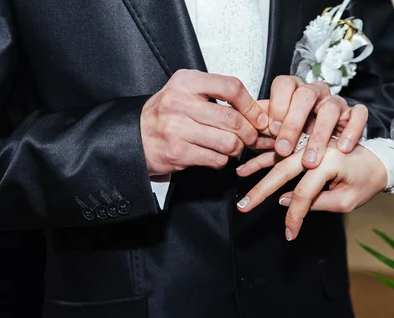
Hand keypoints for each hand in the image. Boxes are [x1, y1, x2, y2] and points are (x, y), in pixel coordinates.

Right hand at [141, 69, 268, 175]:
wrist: (135, 136)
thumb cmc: (166, 115)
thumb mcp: (188, 93)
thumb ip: (218, 97)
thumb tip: (258, 111)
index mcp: (186, 82)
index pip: (231, 87)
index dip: (251, 105)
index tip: (258, 117)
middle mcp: (180, 102)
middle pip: (233, 119)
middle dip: (249, 133)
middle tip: (252, 138)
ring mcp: (177, 128)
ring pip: (228, 142)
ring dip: (236, 149)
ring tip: (232, 147)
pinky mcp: (178, 152)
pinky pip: (216, 159)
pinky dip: (222, 160)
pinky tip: (215, 155)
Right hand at [236, 139, 386, 240]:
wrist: (381, 161)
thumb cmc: (367, 182)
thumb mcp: (348, 200)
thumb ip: (317, 202)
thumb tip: (284, 202)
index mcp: (331, 162)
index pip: (304, 193)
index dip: (294, 216)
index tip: (289, 233)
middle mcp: (318, 148)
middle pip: (284, 170)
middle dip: (262, 190)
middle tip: (244, 207)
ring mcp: (313, 142)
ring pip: (280, 154)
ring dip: (258, 167)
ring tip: (239, 178)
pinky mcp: (309, 141)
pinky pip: (284, 146)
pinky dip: (266, 154)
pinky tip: (250, 162)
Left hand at [265, 76, 367, 167]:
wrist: (327, 147)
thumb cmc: (297, 137)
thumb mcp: (277, 132)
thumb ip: (264, 129)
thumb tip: (247, 131)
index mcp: (294, 90)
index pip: (284, 84)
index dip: (277, 104)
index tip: (270, 129)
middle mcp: (316, 92)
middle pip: (306, 95)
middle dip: (293, 123)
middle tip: (283, 149)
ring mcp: (337, 102)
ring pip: (331, 108)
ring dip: (319, 136)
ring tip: (310, 161)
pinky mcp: (355, 113)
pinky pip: (359, 114)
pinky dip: (352, 131)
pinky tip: (343, 149)